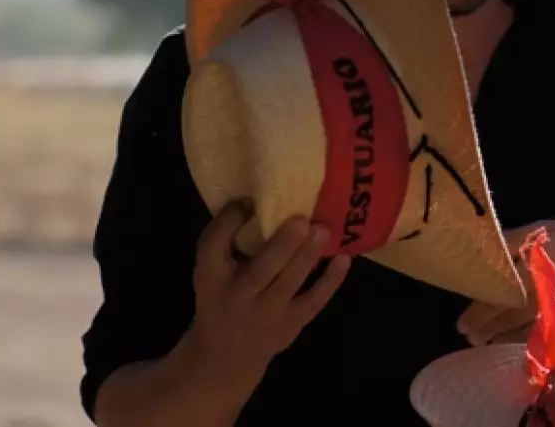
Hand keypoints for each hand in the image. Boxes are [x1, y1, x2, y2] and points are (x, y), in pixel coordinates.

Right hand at [182, 200, 350, 389]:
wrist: (225, 356)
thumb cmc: (222, 296)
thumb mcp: (212, 270)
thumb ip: (227, 238)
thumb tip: (256, 197)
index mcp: (210, 276)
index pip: (214, 245)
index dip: (230, 221)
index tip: (249, 200)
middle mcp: (237, 296)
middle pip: (260, 269)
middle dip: (282, 245)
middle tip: (302, 219)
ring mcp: (266, 313)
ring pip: (290, 283)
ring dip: (308, 256)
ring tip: (324, 230)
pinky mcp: (291, 325)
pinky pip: (314, 301)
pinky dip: (331, 281)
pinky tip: (344, 259)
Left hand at [456, 220, 554, 346]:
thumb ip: (545, 242)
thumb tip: (512, 252)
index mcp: (548, 234)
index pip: (498, 246)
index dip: (481, 262)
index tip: (468, 273)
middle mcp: (544, 262)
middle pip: (497, 285)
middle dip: (479, 305)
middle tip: (465, 321)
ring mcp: (553, 293)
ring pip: (508, 313)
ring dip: (488, 327)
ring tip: (477, 336)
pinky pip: (528, 334)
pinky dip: (512, 341)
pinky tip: (503, 346)